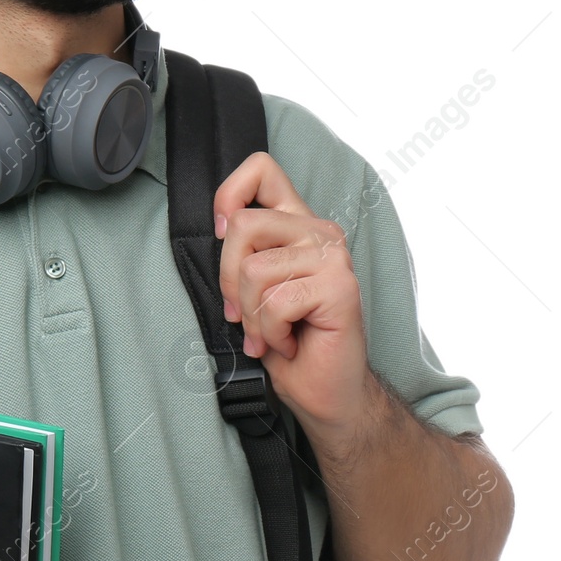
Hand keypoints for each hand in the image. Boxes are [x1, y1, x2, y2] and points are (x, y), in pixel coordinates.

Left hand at [214, 150, 373, 442]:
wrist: (324, 392)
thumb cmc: (286, 342)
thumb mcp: (251, 289)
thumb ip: (243, 252)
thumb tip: (220, 227)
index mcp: (296, 224)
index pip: (261, 169)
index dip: (228, 195)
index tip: (222, 234)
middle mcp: (318, 232)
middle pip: (244, 224)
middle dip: (229, 280)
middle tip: (244, 314)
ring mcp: (333, 257)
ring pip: (254, 269)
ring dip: (251, 315)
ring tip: (271, 332)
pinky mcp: (339, 286)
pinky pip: (276, 302)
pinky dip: (270, 333)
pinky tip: (289, 343)